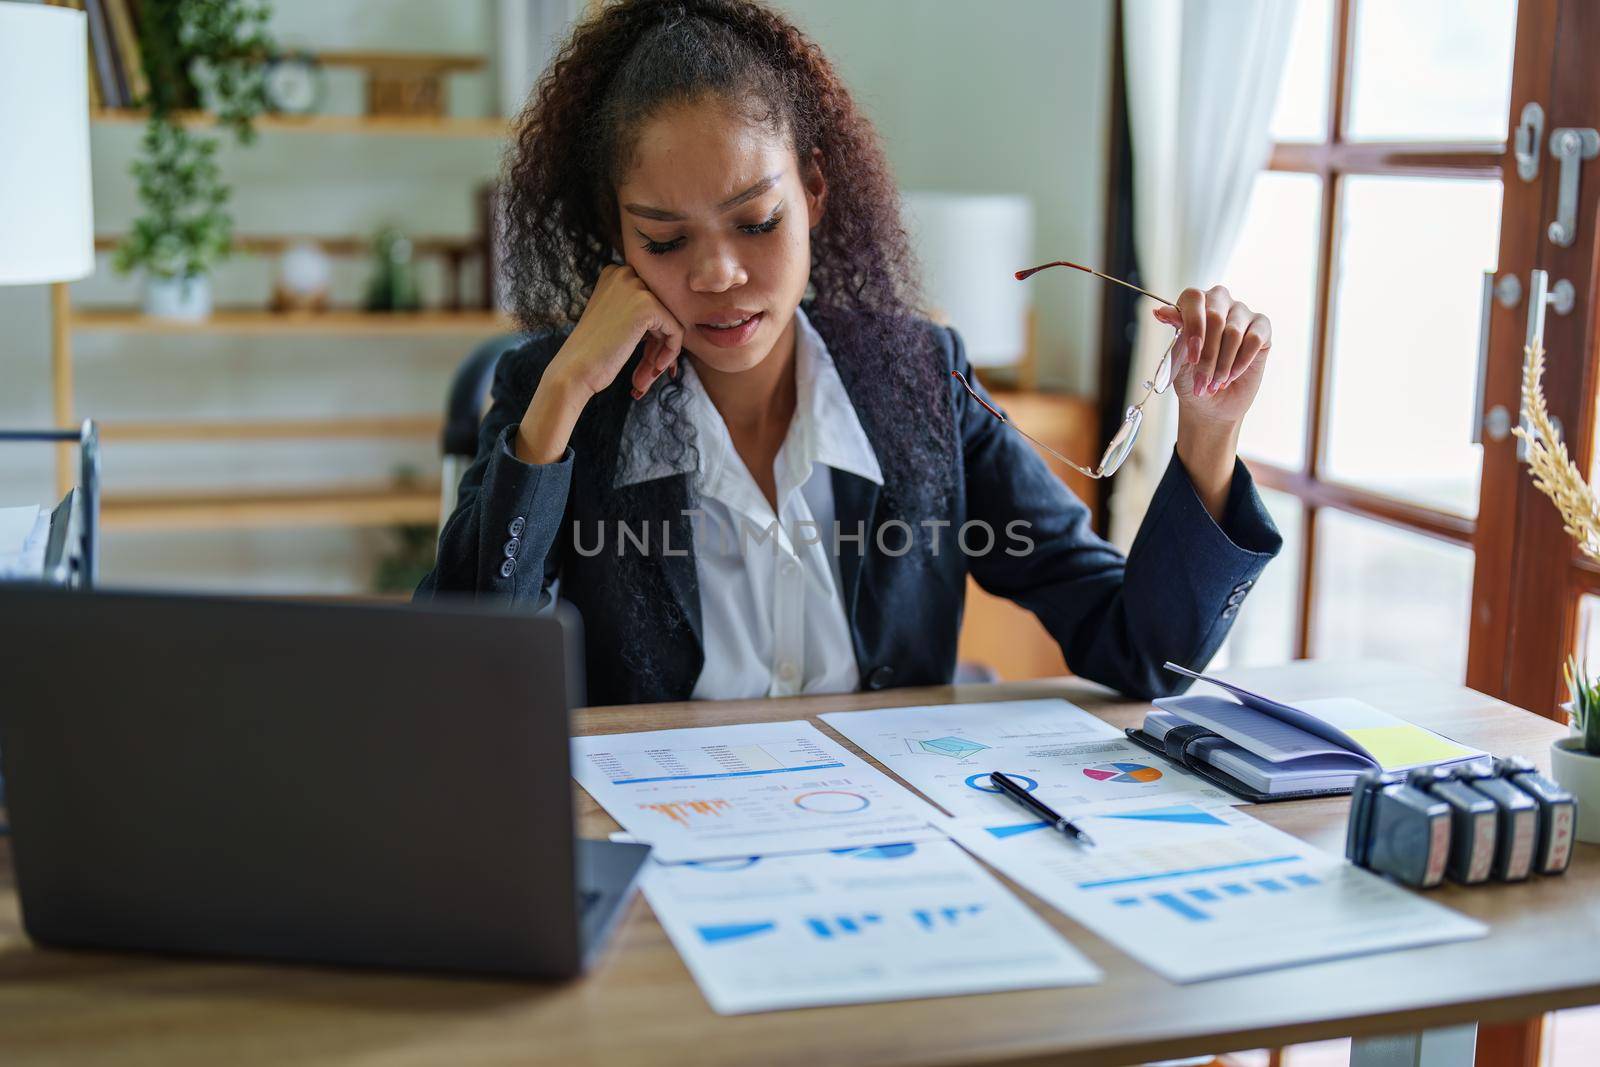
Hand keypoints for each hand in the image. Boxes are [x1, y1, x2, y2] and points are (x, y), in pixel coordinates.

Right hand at [546, 263, 685, 400]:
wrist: (574, 369)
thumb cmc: (592, 352)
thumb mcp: (614, 318)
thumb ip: (637, 309)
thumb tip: (671, 317)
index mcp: (614, 273)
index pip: (651, 300)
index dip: (652, 332)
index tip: (645, 356)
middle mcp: (624, 274)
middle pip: (662, 310)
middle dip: (659, 342)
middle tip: (650, 368)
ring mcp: (636, 288)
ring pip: (670, 321)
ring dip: (663, 350)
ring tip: (650, 374)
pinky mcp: (648, 306)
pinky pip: (676, 331)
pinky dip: (670, 352)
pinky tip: (655, 369)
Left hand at [1153, 284, 1270, 428]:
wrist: (1211, 403)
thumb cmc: (1191, 377)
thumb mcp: (1178, 358)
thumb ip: (1176, 333)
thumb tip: (1161, 310)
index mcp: (1194, 304)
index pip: (1193, 298)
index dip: (1192, 327)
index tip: (1191, 357)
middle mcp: (1219, 302)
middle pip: (1215, 316)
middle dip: (1207, 354)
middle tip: (1202, 380)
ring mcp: (1242, 313)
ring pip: (1233, 332)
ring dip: (1222, 364)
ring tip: (1214, 384)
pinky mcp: (1262, 328)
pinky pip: (1253, 340)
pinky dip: (1240, 363)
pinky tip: (1231, 377)